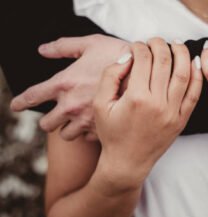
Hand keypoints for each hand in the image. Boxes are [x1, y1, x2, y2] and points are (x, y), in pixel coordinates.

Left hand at [10, 34, 129, 140]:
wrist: (146, 74)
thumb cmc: (118, 54)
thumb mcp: (91, 44)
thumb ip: (64, 46)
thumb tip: (44, 50)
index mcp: (64, 84)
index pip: (32, 96)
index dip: (21, 102)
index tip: (16, 106)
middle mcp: (71, 106)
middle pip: (47, 124)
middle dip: (49, 121)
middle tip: (56, 116)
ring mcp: (86, 120)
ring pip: (66, 135)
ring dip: (68, 129)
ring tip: (77, 122)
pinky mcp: (102, 129)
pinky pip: (88, 138)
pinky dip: (89, 132)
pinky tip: (96, 124)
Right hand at [93, 39, 202, 190]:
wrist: (128, 162)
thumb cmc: (112, 133)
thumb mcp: (100, 104)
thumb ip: (110, 76)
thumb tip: (128, 57)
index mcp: (136, 97)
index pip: (143, 59)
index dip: (140, 46)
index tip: (137, 46)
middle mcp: (158, 103)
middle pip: (165, 61)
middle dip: (160, 44)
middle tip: (155, 41)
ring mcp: (173, 111)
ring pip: (184, 73)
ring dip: (182, 54)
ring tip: (176, 45)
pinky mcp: (182, 119)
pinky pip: (195, 93)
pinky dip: (197, 76)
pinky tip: (195, 63)